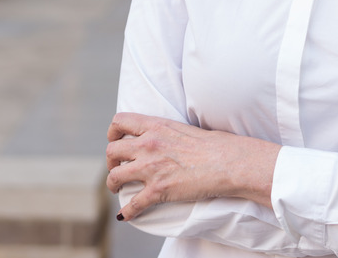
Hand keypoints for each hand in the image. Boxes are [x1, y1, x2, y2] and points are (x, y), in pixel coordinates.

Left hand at [106, 112, 280, 221]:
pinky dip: (127, 212)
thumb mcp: (181, 128)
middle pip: (112, 151)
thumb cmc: (212, 144)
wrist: (227, 162)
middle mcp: (148, 145)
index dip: (112, 133)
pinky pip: (134, 204)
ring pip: (115, 177)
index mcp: (154, 126)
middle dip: (110, 162)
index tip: (115, 141)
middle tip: (117, 167)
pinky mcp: (158, 190)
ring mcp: (151, 168)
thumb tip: (159, 137)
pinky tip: (126, 215)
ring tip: (117, 188)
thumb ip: (164, 131)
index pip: (120, 122)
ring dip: (113, 184)